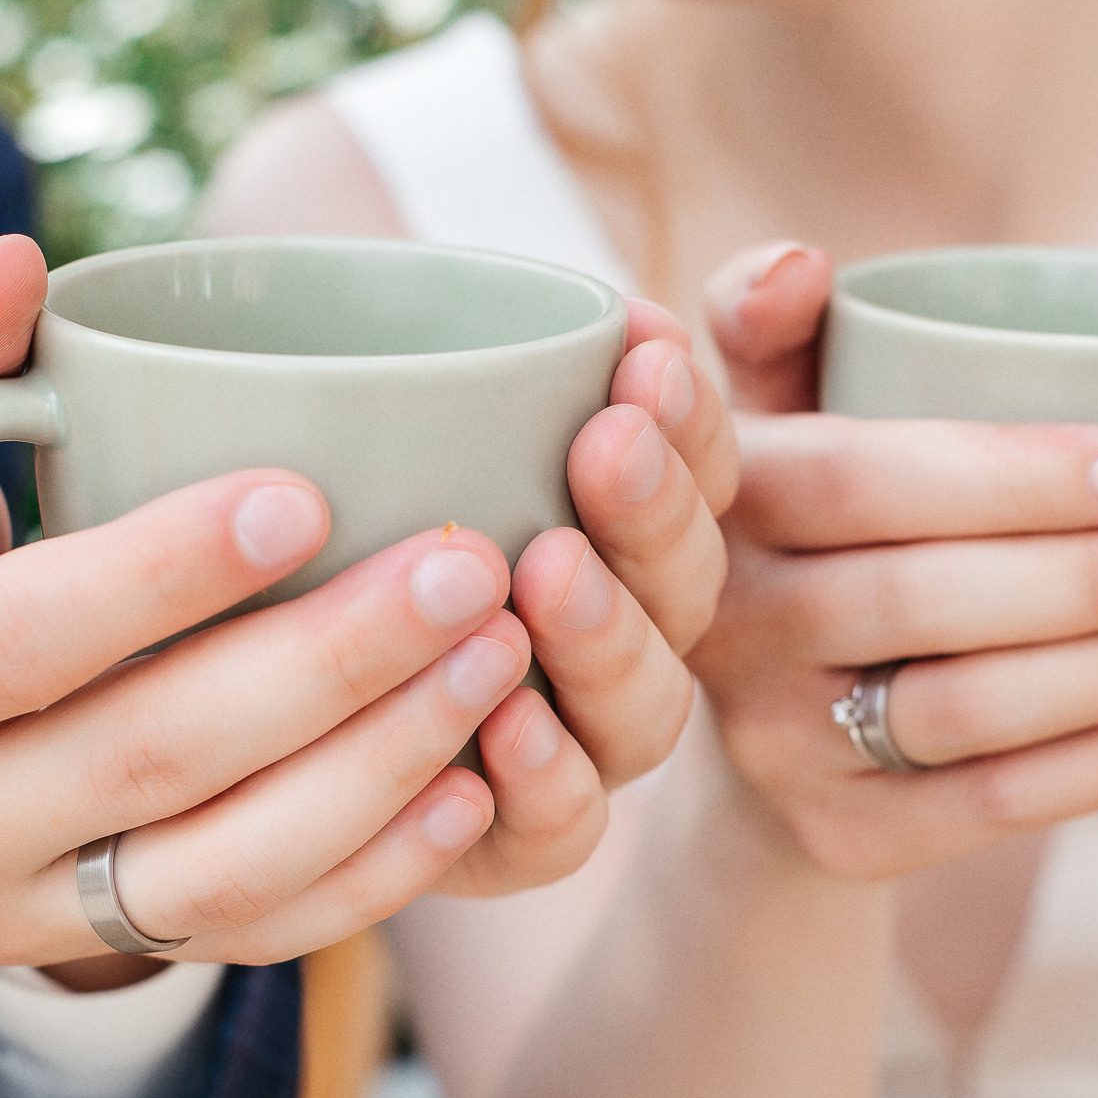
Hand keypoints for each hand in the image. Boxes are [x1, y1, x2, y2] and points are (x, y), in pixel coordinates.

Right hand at [0, 236, 532, 975]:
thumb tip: (19, 261)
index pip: (15, 637)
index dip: (163, 574)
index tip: (309, 494)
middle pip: (150, 758)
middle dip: (329, 665)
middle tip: (469, 568)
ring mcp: (4, 922)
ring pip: (222, 872)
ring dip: (379, 770)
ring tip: (497, 662)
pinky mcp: (89, 959)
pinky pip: (250, 938)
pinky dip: (370, 876)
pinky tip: (468, 793)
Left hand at [435, 298, 739, 894]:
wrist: (307, 712)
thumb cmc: (426, 510)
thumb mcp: (522, 411)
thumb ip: (659, 336)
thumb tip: (790, 259)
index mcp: (646, 532)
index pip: (708, 473)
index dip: (692, 417)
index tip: (643, 347)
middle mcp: (639, 638)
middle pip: (685, 590)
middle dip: (654, 511)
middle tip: (606, 442)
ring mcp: (591, 743)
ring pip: (644, 709)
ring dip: (605, 637)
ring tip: (549, 571)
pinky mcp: (524, 838)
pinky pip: (564, 830)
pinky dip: (546, 775)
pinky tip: (507, 714)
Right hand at [688, 242, 1097, 879]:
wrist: (773, 733)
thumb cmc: (819, 537)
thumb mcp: (776, 419)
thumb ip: (778, 327)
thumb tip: (805, 261)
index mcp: (726, 503)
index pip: (869, 478)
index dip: (1022, 473)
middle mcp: (730, 629)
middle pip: (931, 600)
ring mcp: (775, 746)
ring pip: (975, 709)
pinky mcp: (837, 837)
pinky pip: (1000, 804)